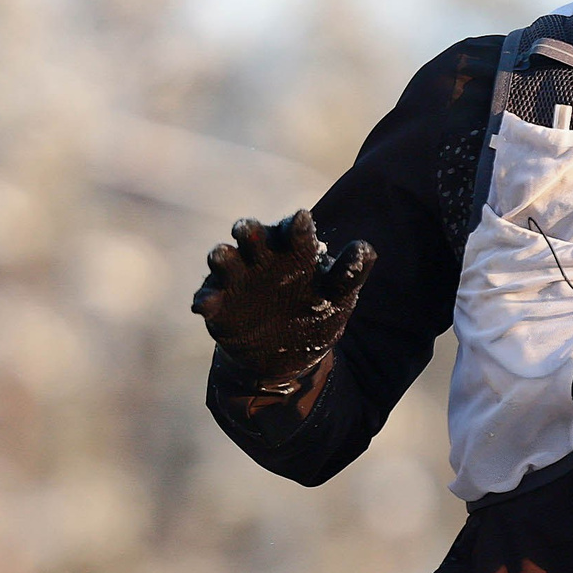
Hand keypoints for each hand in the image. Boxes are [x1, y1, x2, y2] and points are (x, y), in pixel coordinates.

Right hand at [190, 208, 373, 383]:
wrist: (284, 353)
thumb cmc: (315, 312)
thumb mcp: (337, 296)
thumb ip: (350, 273)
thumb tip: (366, 248)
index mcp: (292, 250)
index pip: (293, 231)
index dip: (296, 226)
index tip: (302, 219)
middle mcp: (260, 257)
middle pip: (252, 236)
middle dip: (249, 230)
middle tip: (246, 229)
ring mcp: (235, 279)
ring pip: (224, 261)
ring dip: (221, 257)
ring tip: (220, 256)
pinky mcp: (217, 304)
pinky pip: (207, 299)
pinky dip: (205, 299)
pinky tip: (205, 304)